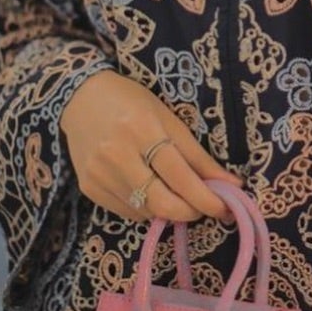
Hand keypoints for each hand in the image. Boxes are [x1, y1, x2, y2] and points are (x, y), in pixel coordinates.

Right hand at [59, 69, 244, 224]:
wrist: (80, 98)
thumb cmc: (131, 102)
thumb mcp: (168, 118)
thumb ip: (198, 156)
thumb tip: (231, 185)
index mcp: (142, 129)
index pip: (179, 175)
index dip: (205, 197)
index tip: (225, 207)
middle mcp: (117, 154)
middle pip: (161, 202)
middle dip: (190, 212)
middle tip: (205, 208)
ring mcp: (99, 174)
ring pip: (146, 211)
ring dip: (169, 210)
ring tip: (178, 195)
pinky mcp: (89, 188)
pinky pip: (127, 212)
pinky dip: (147, 209)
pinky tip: (151, 192)